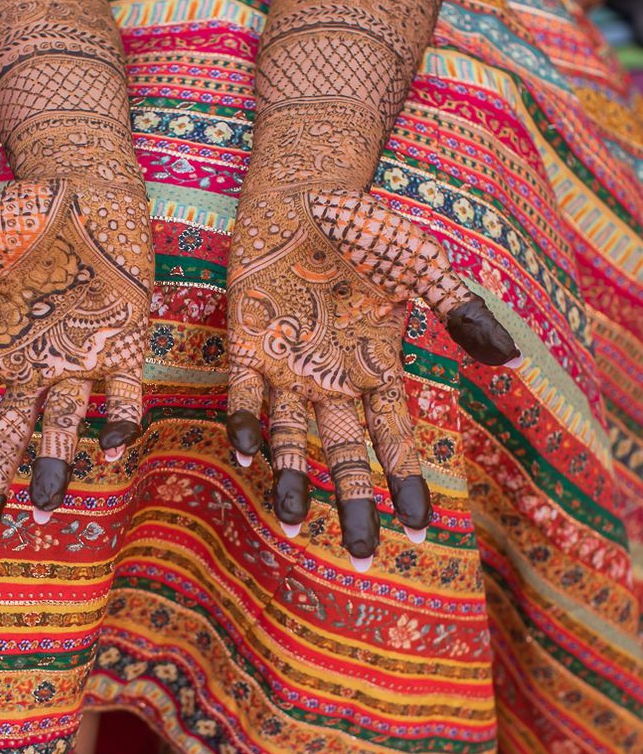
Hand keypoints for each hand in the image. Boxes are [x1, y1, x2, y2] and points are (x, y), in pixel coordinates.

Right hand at [0, 178, 152, 550]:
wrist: (88, 187)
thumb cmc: (20, 215)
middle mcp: (31, 368)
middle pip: (5, 439)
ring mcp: (77, 362)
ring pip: (62, 430)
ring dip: (52, 469)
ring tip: (42, 512)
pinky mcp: (122, 349)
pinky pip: (124, 396)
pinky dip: (120, 422)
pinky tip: (110, 450)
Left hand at [226, 187, 519, 567]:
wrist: (302, 196)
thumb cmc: (366, 230)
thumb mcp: (421, 267)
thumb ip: (460, 309)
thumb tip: (509, 356)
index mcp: (377, 369)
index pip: (395, 438)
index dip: (407, 483)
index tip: (421, 528)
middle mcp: (332, 381)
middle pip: (345, 455)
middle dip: (352, 504)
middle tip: (360, 558)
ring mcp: (288, 369)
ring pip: (291, 439)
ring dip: (291, 479)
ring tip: (290, 522)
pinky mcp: (247, 349)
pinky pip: (244, 398)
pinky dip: (245, 425)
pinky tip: (247, 457)